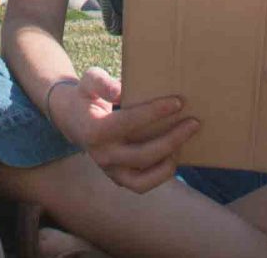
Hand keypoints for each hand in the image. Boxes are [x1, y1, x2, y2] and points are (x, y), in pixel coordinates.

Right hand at [52, 67, 196, 192]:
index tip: (178, 102)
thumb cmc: (86, 96)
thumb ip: (102, 83)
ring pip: (144, 179)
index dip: (155, 112)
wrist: (72, 120)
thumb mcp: (88, 81)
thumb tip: (121, 91)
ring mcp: (110, 171)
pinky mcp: (118, 179)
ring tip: (185, 142)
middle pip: (143, 154)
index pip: (129, 122)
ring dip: (169, 163)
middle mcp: (102, 156)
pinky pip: (142, 185)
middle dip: (172, 139)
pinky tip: (175, 155)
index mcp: (94, 130)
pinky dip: (161, 174)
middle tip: (194, 122)